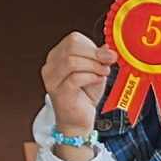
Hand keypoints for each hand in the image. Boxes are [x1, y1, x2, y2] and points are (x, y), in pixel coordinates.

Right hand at [42, 32, 109, 160]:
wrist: (78, 120)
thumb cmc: (84, 96)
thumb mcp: (95, 71)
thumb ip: (99, 57)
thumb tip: (109, 46)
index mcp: (57, 57)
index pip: (73, 40)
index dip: (93, 45)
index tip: (108, 54)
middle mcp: (50, 67)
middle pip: (72, 48)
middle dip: (95, 54)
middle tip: (109, 60)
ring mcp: (52, 80)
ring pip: (72, 62)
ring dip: (93, 66)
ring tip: (103, 72)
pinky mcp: (58, 93)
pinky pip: (75, 78)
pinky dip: (90, 77)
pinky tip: (97, 80)